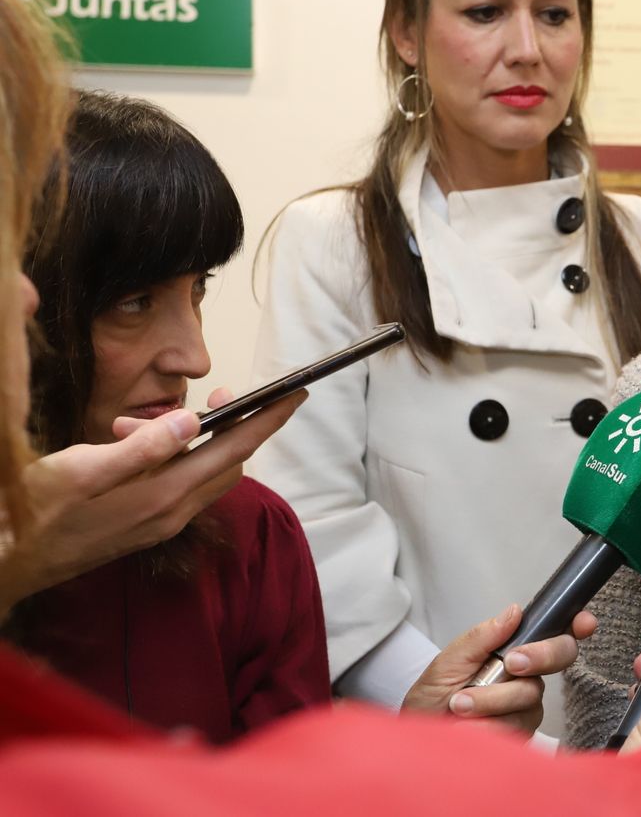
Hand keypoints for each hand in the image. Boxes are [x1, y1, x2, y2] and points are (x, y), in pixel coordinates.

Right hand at [0, 388, 305, 618]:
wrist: (6, 564)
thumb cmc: (33, 514)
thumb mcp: (80, 470)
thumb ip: (140, 447)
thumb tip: (191, 422)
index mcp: (163, 496)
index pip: (234, 450)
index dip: (267, 420)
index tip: (295, 394)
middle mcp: (171, 515)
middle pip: (229, 463)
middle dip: (237, 426)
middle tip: (222, 395)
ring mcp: (159, 525)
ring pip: (202, 474)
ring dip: (192, 442)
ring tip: (127, 422)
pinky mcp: (143, 528)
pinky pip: (176, 486)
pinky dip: (167, 459)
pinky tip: (121, 444)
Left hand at [401, 605, 598, 735]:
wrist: (419, 742)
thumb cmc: (431, 700)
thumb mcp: (448, 662)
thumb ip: (481, 637)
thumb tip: (514, 612)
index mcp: (512, 651)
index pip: (553, 633)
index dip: (576, 625)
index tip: (582, 623)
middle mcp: (526, 677)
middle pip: (559, 658)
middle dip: (539, 656)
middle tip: (510, 663)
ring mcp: (526, 707)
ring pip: (530, 695)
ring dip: (492, 700)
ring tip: (459, 705)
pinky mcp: (521, 735)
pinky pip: (517, 726)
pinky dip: (488, 725)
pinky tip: (467, 727)